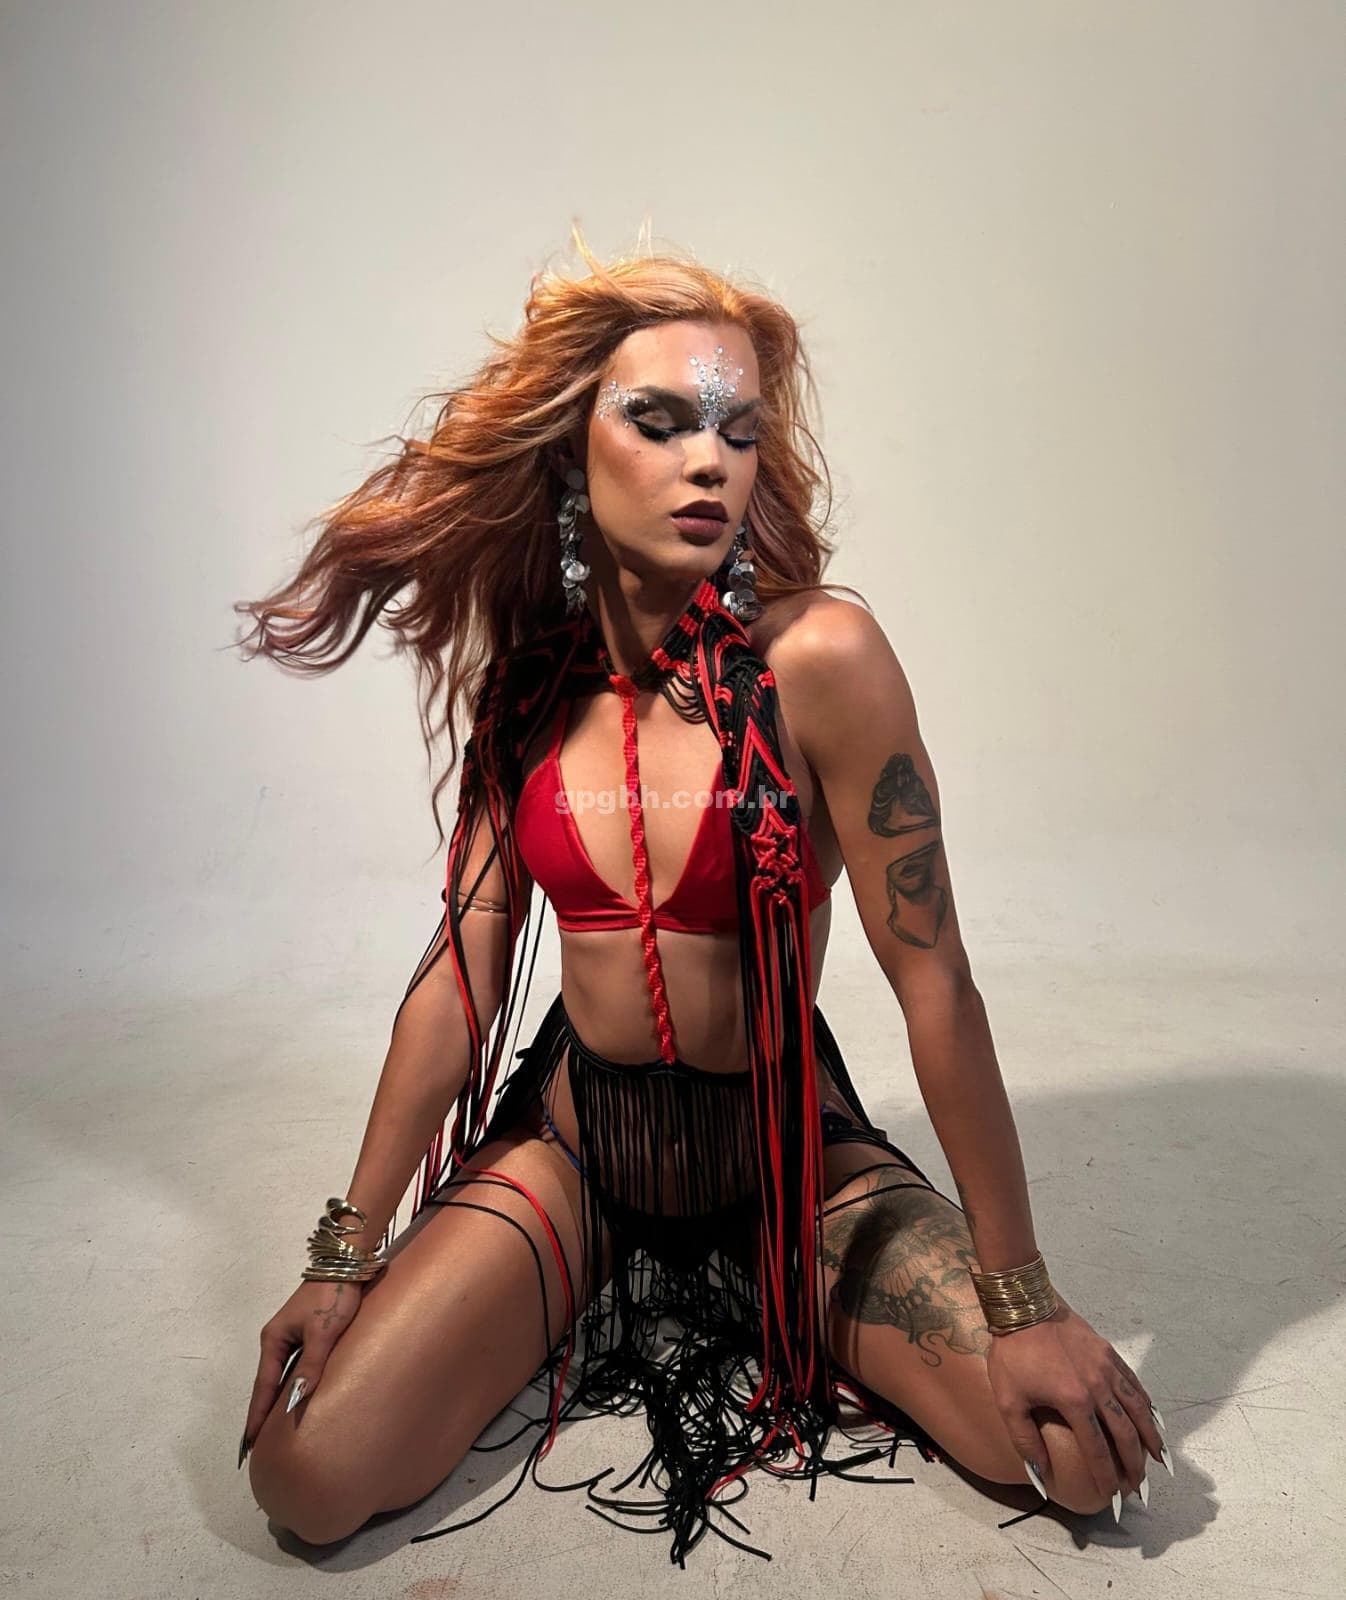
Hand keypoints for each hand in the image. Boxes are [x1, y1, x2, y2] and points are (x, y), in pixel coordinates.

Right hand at [238, 1279, 364, 1465]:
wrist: (346, 1264)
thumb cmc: (333, 1297)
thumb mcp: (323, 1333)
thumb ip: (311, 1366)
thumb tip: (295, 1401)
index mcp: (274, 1340)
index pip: (263, 1387)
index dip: (257, 1415)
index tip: (248, 1443)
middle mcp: (277, 1340)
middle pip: (268, 1383)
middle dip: (262, 1412)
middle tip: (257, 1445)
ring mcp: (291, 1336)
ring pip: (281, 1375)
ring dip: (277, 1399)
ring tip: (274, 1429)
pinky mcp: (306, 1333)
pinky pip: (294, 1366)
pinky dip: (291, 1385)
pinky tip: (296, 1397)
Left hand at [985, 1294, 1168, 1507]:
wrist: (1023, 1306)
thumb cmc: (1013, 1353)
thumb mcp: (1008, 1400)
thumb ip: (1024, 1440)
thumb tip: (1040, 1473)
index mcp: (1074, 1402)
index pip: (1097, 1450)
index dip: (1106, 1476)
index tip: (1112, 1496)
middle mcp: (1098, 1387)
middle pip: (1125, 1434)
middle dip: (1134, 1464)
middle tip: (1139, 1485)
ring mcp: (1107, 1368)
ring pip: (1138, 1408)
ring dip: (1150, 1435)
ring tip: (1158, 1457)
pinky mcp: (1108, 1352)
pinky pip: (1134, 1383)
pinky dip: (1145, 1404)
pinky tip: (1149, 1416)